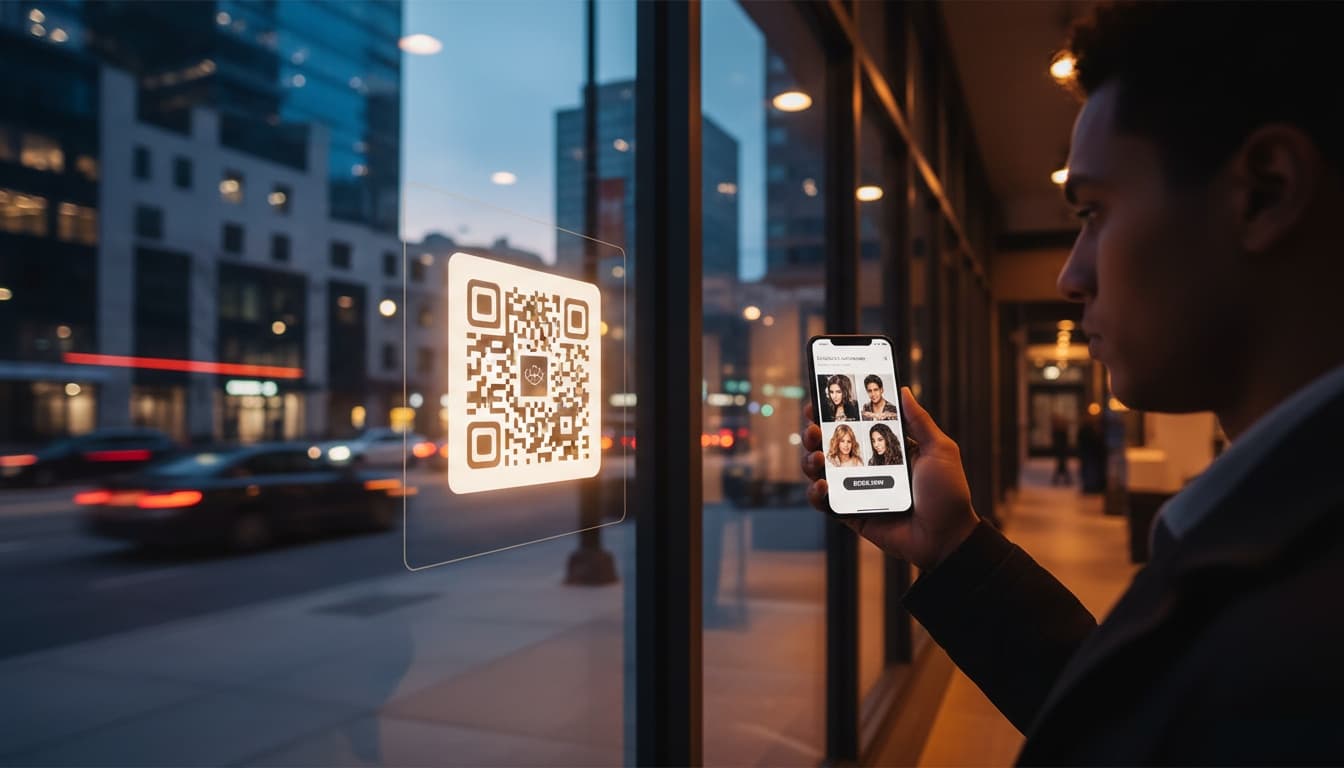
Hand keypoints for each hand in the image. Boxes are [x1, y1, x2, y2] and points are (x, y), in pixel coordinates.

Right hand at [802, 387, 978, 569]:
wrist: (948, 536)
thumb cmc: (949, 493)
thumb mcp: (939, 450)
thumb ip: (919, 420)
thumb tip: (903, 389)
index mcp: (887, 449)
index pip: (855, 426)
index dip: (834, 414)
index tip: (818, 401)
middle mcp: (868, 468)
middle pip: (830, 445)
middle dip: (814, 432)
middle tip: (812, 426)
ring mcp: (857, 491)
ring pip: (821, 472)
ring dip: (810, 460)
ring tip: (817, 456)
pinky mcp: (851, 515)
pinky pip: (825, 503)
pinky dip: (816, 493)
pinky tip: (822, 485)